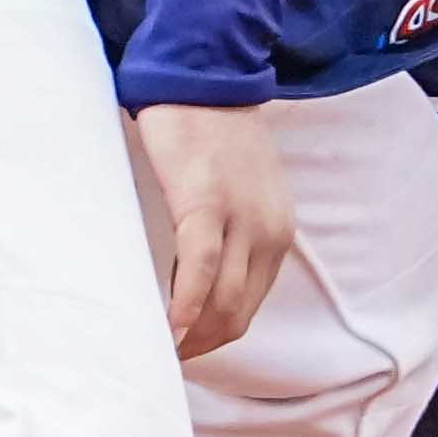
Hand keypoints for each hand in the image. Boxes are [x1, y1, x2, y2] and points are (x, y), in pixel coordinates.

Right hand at [128, 102, 295, 358]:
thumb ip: (229, 232)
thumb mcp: (238, 191)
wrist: (205, 76)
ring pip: (225, 299)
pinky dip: (188, 302)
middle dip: (204, 345)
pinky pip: (201, 267)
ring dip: (194, 335)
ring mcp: (240, 218)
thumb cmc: (212, 133)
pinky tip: (169, 327)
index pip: (250, 304)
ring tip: (161, 351)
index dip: (217, 335)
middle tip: (165, 360)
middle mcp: (268, 231)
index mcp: (276, 231)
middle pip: (240, 312)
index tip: (185, 350)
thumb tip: (198, 277)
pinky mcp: (205, 202)